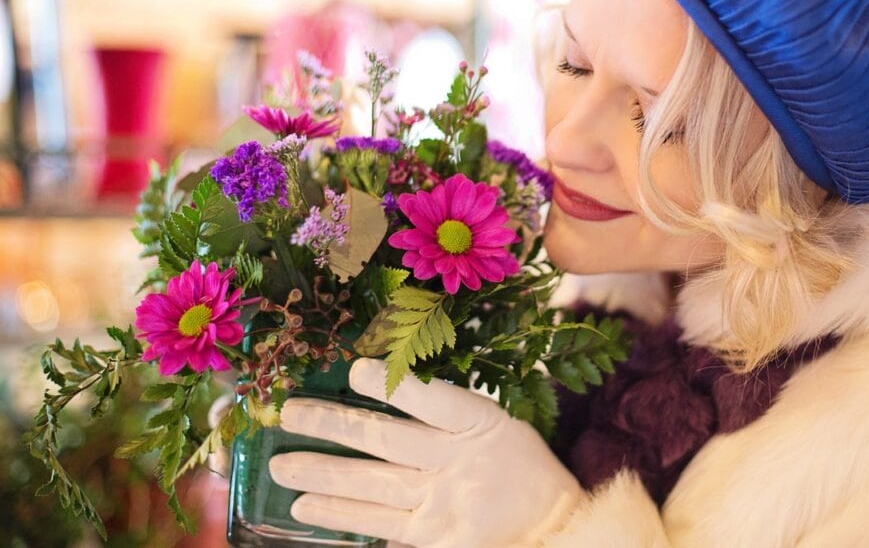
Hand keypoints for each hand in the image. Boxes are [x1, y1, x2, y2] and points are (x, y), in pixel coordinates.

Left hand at [269, 358, 582, 547]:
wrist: (553, 529)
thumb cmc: (522, 467)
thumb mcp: (498, 424)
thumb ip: (447, 409)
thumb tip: (377, 381)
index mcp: (480, 426)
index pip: (433, 401)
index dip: (392, 386)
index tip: (353, 370)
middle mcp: (457, 465)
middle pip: (387, 442)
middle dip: (334, 426)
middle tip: (289, 414)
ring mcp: (442, 509)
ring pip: (373, 489)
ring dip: (324, 477)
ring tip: (283, 468)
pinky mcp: (433, 542)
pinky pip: (380, 530)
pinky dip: (342, 520)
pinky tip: (308, 509)